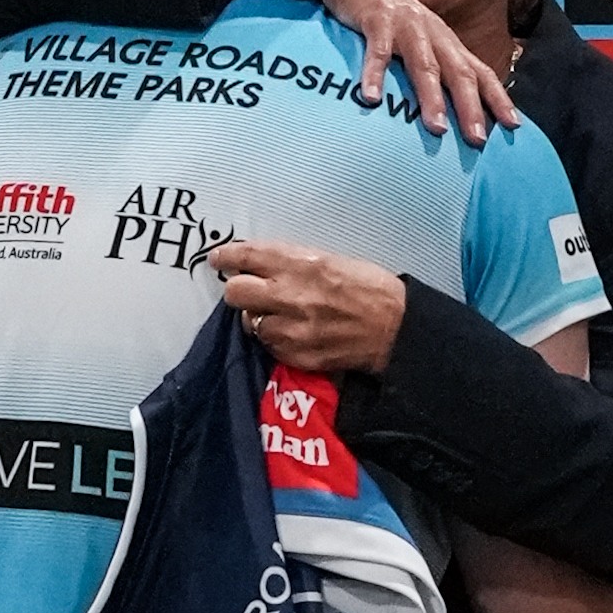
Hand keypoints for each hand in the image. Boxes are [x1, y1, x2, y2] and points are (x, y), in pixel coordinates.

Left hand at [210, 238, 406, 373]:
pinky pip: (270, 345)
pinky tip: (293, 333)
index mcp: (300, 264)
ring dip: (259, 318)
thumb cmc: (368, 288)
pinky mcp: (296, 354)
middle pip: (235, 293)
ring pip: (250, 323)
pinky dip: (276, 339)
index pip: (247, 257)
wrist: (394, 328)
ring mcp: (291, 329)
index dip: (226, 257)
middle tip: (249, 291)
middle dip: (238, 291)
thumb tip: (262, 267)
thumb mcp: (331, 261)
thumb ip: (293, 264)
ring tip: (279, 315)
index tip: (218, 259)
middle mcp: (290, 295)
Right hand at [315, 0, 518, 144]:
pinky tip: (372, 98)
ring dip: (432, 96)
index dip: (498, 98)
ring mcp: (406, 25)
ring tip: (438, 128)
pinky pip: (379, 50)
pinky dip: (376, 74)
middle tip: (479, 139)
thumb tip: (442, 110)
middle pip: (458, 72)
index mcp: (445, 42)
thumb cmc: (386, 15)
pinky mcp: (377, 18)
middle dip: (471, 107)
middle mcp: (432, 33)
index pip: (479, 72)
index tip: (514, 126)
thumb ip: (429, 68)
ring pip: (425, 64)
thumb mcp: (415, 40)